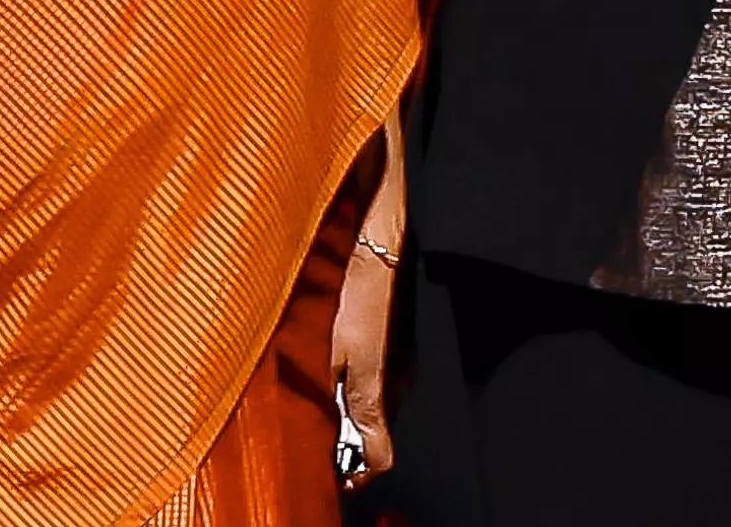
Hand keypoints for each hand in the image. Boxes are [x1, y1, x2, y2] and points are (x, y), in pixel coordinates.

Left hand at [334, 241, 396, 483]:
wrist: (385, 251)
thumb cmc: (355, 299)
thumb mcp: (328, 352)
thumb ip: (329, 397)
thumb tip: (323, 431)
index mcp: (379, 393)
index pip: (382, 456)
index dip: (361, 475)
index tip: (342, 479)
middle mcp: (400, 386)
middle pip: (380, 433)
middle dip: (354, 441)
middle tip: (323, 435)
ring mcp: (407, 366)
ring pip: (383, 407)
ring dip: (358, 412)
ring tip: (328, 398)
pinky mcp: (406, 348)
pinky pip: (388, 383)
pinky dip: (366, 388)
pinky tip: (343, 368)